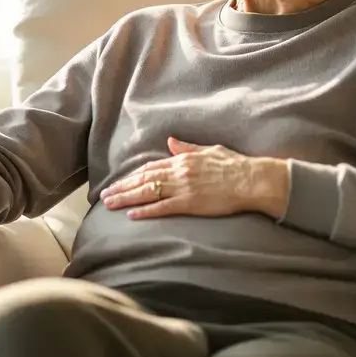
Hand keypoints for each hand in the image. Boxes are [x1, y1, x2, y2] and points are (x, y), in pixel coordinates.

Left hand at [100, 137, 288, 219]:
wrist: (251, 180)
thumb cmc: (235, 165)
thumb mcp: (210, 150)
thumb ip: (188, 148)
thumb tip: (171, 142)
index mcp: (183, 160)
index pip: (151, 167)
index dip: (133, 175)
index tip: (119, 182)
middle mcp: (179, 172)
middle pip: (144, 180)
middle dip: (122, 188)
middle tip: (104, 195)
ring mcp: (183, 188)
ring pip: (148, 193)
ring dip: (126, 198)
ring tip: (110, 204)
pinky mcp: (190, 204)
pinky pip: (163, 208)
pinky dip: (146, 211)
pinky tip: (132, 215)